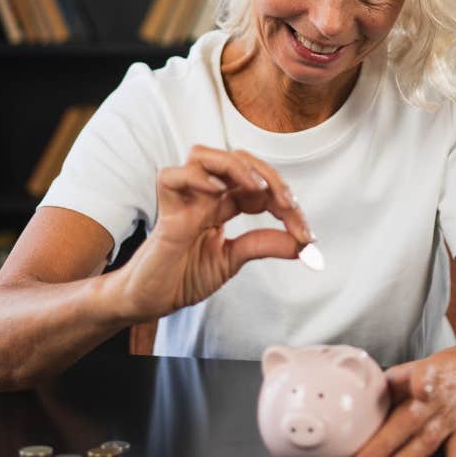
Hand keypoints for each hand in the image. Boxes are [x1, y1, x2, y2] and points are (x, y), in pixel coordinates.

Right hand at [119, 145, 313, 321]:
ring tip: (258, 189)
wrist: (149, 301)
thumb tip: (304, 244)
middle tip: (289, 206)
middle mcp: (204, 194)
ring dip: (236, 167)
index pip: (259, 184)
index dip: (285, 201)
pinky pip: (172, 177)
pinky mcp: (165, 213)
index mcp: (223, 203)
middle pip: (238, 160)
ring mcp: (184, 200)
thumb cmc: (183, 276)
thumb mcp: (233, 260)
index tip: (306, 235)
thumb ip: (264, 245)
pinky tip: (219, 193)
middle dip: (270, 177)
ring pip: (204, 155)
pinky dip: (197, 178)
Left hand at [350, 350, 455, 456]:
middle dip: (383, 445)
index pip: (419, 380)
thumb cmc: (433, 375)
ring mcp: (450, 417)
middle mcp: (435, 400)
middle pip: (409, 421)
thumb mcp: (408, 369)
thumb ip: (384, 386)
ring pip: (427, 440)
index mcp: (420, 378)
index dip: (422, 384)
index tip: (421, 390)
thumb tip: (354, 402)